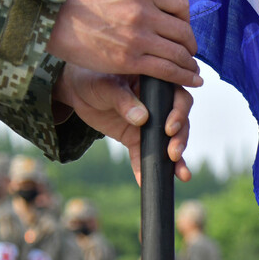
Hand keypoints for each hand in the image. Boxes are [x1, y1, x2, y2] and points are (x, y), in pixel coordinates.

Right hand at [46, 0, 201, 87]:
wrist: (55, 20)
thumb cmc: (81, 3)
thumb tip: (153, 1)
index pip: (180, 5)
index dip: (185, 20)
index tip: (183, 28)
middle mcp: (143, 11)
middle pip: (183, 31)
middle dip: (190, 44)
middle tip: (189, 51)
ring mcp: (138, 36)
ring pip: (179, 53)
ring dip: (190, 64)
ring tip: (192, 69)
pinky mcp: (131, 59)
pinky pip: (168, 70)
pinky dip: (184, 77)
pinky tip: (192, 81)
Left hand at [52, 65, 191, 184]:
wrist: (78, 91)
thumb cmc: (93, 77)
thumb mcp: (105, 85)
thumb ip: (123, 99)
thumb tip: (142, 118)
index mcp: (158, 85)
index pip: (179, 98)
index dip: (179, 113)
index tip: (170, 128)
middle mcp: (160, 105)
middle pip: (180, 123)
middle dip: (180, 140)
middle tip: (173, 154)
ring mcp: (151, 124)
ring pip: (169, 142)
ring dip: (175, 160)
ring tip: (180, 175)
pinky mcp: (137, 139)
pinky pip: (144, 155)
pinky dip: (145, 169)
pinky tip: (144, 182)